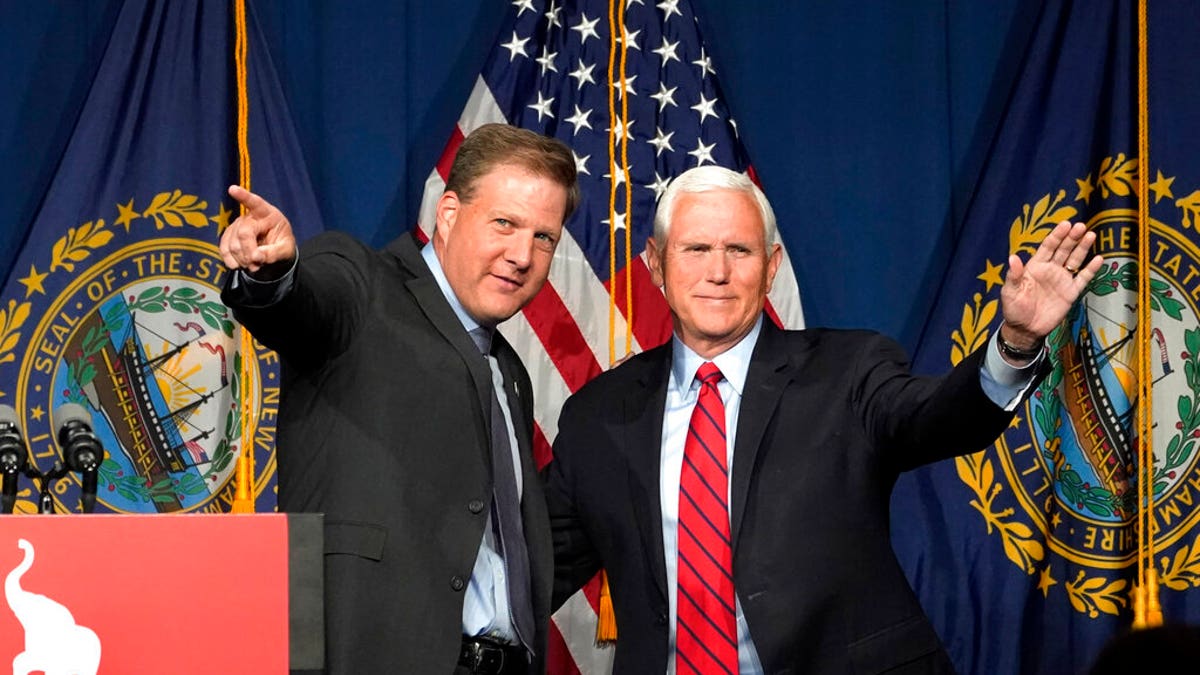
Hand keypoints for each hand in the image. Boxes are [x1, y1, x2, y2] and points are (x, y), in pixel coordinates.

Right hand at [219, 185, 296, 277]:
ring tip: (254, 265)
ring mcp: (237, 225)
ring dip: (243, 259)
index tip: (232, 189)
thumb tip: (256, 257)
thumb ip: (274, 253)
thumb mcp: (286, 250)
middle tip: (257, 264)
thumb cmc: (282, 245)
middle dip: (249, 252)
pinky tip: (240, 265)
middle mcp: (250, 216)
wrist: (274, 252)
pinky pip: (224, 249)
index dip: (243, 196)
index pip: (255, 203)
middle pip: (244, 233)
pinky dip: (231, 261)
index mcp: (268, 214)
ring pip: (233, 244)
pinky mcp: (228, 237)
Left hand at [999, 220, 1103, 347]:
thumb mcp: (1010, 292)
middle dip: (1072, 237)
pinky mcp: (1070, 293)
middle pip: (1063, 250)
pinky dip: (1091, 269)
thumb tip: (1012, 257)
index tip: (1066, 224)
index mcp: (1035, 266)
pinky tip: (1099, 259)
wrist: (1025, 329)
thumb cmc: (1014, 309)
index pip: (1048, 247)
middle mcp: (1050, 270)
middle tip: (1081, 226)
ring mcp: (1062, 280)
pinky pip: (1083, 279)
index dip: (1057, 235)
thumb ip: (1014, 275)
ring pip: (1074, 260)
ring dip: (1082, 248)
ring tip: (1091, 235)